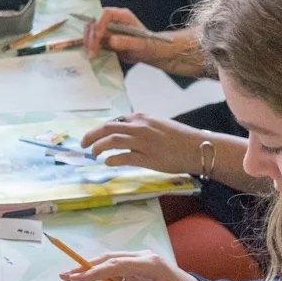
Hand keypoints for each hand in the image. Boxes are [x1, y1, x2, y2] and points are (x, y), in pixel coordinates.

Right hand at [60, 249, 208, 280]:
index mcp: (149, 264)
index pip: (115, 265)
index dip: (93, 272)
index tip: (74, 278)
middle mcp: (141, 260)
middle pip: (107, 264)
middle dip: (86, 274)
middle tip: (66, 280)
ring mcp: (139, 267)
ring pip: (110, 277)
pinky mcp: (138, 275)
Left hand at [80, 114, 207, 174]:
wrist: (199, 147)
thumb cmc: (181, 138)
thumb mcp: (159, 124)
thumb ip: (142, 126)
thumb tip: (127, 131)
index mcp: (142, 118)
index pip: (114, 120)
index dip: (101, 129)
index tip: (94, 136)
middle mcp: (140, 127)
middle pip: (107, 128)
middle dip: (91, 135)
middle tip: (83, 144)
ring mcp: (143, 142)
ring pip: (112, 140)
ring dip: (98, 147)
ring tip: (92, 154)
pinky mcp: (147, 157)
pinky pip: (123, 157)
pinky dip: (112, 159)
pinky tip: (108, 162)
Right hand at [82, 7, 205, 76]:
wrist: (149, 52)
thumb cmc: (149, 46)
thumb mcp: (141, 45)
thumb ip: (127, 42)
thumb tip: (111, 40)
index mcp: (123, 16)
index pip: (105, 14)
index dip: (99, 24)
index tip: (98, 38)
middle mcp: (113, 19)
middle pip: (94, 21)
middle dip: (91, 37)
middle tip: (92, 53)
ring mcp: (107, 27)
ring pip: (90, 30)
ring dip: (88, 42)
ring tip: (91, 56)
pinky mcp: (104, 36)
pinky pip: (92, 39)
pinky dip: (89, 46)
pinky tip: (91, 55)